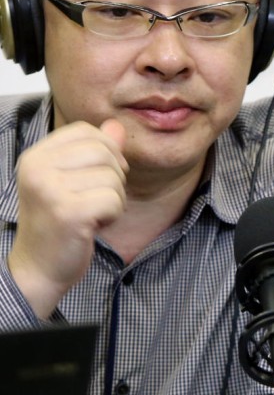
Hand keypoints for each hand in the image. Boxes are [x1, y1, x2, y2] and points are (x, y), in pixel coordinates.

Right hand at [9, 119, 127, 317]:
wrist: (38, 269)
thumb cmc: (59, 223)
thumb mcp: (75, 181)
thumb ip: (96, 151)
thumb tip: (117, 125)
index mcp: (36, 156)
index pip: (87, 130)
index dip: (107, 149)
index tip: (102, 174)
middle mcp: (37, 168)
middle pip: (104, 151)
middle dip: (114, 177)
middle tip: (95, 200)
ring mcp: (50, 189)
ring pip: (113, 176)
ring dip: (114, 199)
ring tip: (91, 214)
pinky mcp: (68, 212)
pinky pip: (115, 199)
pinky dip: (113, 214)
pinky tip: (93, 225)